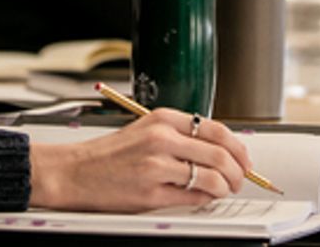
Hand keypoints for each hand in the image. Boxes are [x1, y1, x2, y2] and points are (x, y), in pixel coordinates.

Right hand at [28, 109, 250, 211]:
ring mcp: (157, 166)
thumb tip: (218, 151)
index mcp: (162, 119)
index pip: (216, 129)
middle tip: (240, 179)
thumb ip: (180, 136)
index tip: (244, 158)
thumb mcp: (145, 130)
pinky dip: (205, 200)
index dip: (238, 147)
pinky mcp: (151, 193)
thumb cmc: (109, 154)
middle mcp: (161, 139)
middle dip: (238, 171)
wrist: (75, 172)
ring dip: (225, 187)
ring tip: (223, 190)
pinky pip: (193, 198)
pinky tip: (203, 198)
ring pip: (211, 177)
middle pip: (220, 153)